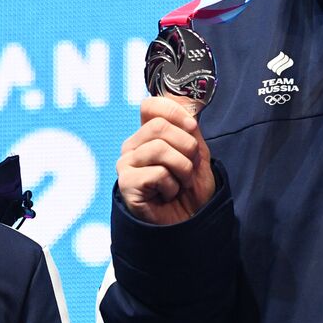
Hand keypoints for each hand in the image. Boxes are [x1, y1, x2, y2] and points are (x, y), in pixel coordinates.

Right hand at [117, 95, 215, 224]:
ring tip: (180, 183)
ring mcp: (126, 165)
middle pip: (159, 126)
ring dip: (182, 169)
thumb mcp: (196, 153)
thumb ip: (189, 127)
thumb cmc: (190, 190)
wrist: (189, 222)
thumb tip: (183, 100)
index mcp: (147, 135)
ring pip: (159, 148)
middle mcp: (133, 146)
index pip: (150, 105)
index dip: (174, 111)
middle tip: (189, 168)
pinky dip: (171, 186)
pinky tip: (167, 195)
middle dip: (186, 147)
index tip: (192, 128)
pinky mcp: (126, 184)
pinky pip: (156, 173)